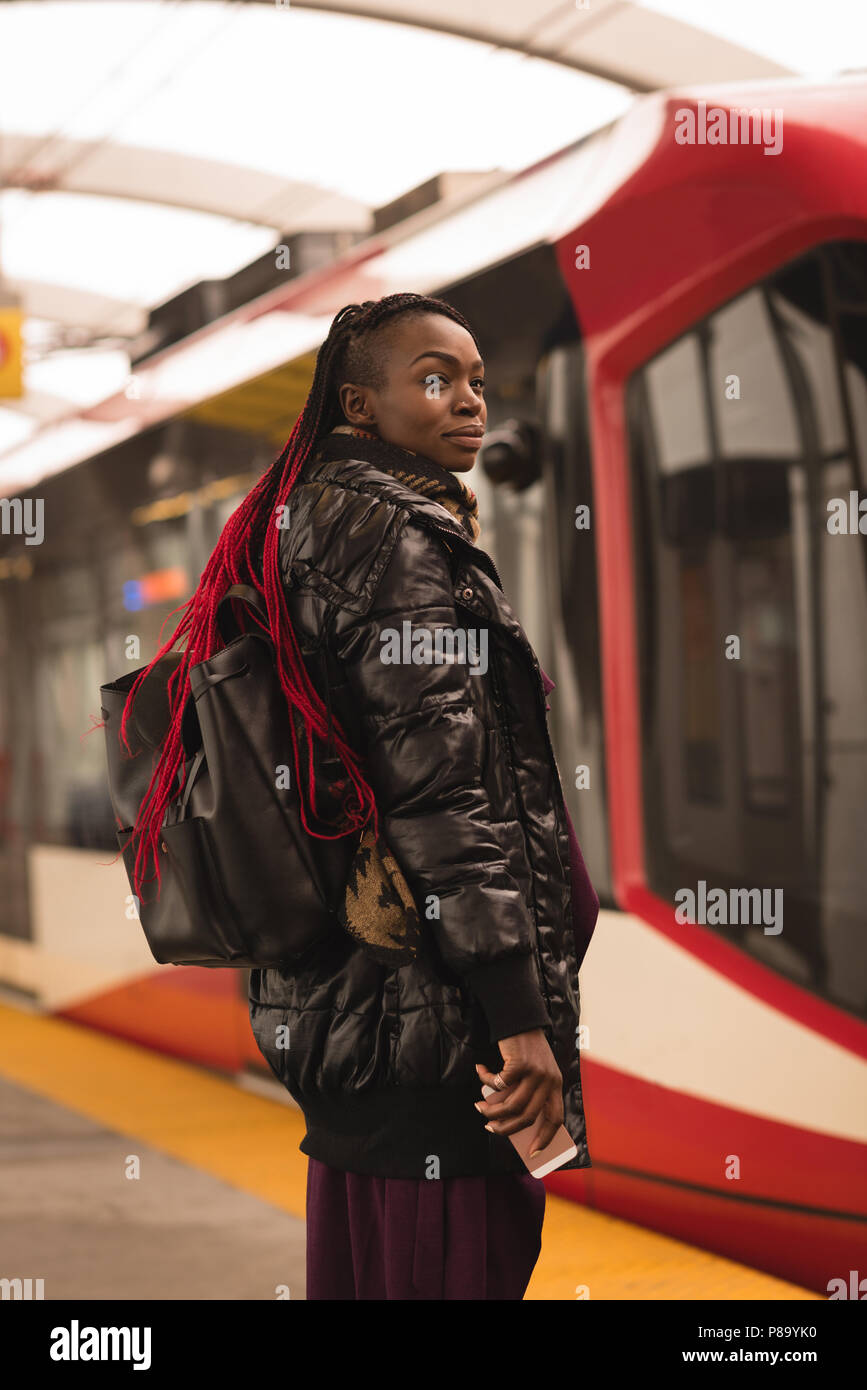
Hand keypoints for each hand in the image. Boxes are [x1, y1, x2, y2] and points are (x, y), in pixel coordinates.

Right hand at [475, 1029, 563, 1156]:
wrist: (519, 1016)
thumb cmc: (524, 1048)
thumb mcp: (532, 1071)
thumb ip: (526, 1093)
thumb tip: (509, 1122)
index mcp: (556, 1084)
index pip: (555, 1118)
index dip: (545, 1138)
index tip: (533, 1152)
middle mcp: (549, 1080)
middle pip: (527, 1116)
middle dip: (506, 1128)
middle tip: (489, 1127)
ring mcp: (535, 1072)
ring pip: (511, 1105)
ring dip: (491, 1109)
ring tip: (479, 1105)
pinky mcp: (520, 1064)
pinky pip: (498, 1083)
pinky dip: (486, 1080)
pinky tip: (480, 1070)